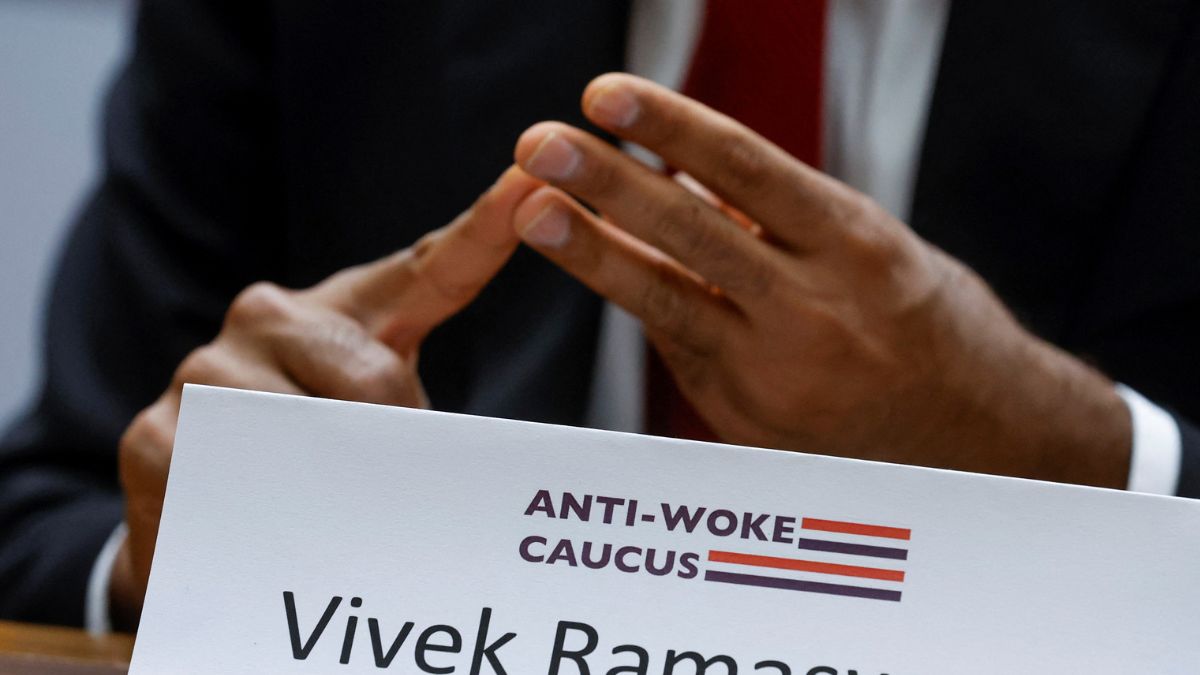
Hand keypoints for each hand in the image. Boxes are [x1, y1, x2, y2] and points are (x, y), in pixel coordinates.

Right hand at [111, 167, 542, 626]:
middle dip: (393, 445)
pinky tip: (260, 516)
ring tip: (314, 500)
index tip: (529, 184)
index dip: (484, 230)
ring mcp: (208, 370)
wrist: (199, 520)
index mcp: (344, 314)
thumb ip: (420, 417)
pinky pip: (251, 484)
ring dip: (337, 488)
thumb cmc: (311, 463)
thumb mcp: (378, 431)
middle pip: (376, 381)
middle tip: (375, 480)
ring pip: (315, 435)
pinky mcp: (158, 437)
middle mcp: (271, 317)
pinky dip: (275, 517)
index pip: (428, 271)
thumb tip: (457, 445)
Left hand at [510, 74, 1130, 487]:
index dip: (670, 125)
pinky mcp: (746, 419)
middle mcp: (816, 309)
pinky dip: (639, 298)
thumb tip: (682, 178)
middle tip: (540, 144)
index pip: (747, 168)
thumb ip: (775, 215)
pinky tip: (595, 260)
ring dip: (592, 252)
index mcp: (855, 244)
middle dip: (607, 185)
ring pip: (666, 300)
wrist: (972, 435)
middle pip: (692, 234)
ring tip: (534, 210)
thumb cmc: (917, 318)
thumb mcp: (865, 244)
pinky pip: (678, 345)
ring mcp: (777, 373)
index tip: (605, 94)